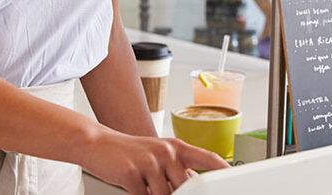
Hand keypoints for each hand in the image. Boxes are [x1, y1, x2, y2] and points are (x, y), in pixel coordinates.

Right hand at [81, 132, 228, 194]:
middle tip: (163, 189)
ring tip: (145, 186)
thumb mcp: (159, 156)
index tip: (233, 179)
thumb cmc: (131, 153)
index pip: (208, 160)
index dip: (224, 171)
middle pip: (185, 187)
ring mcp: (149, 163)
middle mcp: (166, 152)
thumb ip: (178, 171)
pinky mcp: (130, 174)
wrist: (98, 144)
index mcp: (177, 147)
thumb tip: (195, 187)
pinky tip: (135, 189)